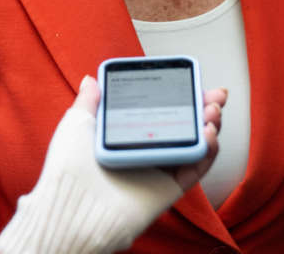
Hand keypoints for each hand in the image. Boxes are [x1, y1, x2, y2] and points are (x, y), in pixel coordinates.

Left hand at [67, 75, 226, 192]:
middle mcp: (144, 151)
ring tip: (212, 112)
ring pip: (194, 146)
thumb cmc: (69, 165)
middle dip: (203, 109)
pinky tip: (209, 135)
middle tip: (214, 97)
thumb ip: (89, 102)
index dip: (179, 97)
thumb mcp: (77, 123)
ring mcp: (158, 170)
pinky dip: (207, 153)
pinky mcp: (169, 188)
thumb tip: (90, 80)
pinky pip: (195, 170)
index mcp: (125, 135)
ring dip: (210, 127)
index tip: (191, 84)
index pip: (160, 111)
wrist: (74, 203)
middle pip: (183, 127)